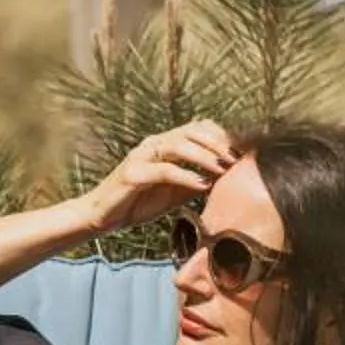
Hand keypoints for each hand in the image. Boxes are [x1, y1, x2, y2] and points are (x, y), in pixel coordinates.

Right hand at [77, 120, 237, 233]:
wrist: (103, 216)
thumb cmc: (138, 203)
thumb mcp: (174, 191)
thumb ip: (196, 180)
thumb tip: (226, 177)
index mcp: (164, 144)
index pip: (198, 128)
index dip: (221, 137)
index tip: (242, 152)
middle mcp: (153, 143)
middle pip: (192, 131)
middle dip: (218, 143)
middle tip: (236, 159)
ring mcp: (141, 156)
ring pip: (179, 145)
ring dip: (205, 156)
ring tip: (223, 169)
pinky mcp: (132, 173)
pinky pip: (164, 170)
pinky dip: (186, 176)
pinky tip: (202, 185)